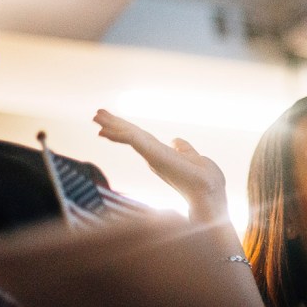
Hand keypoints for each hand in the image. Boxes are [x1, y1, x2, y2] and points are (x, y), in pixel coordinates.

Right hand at [94, 109, 227, 221]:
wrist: (209, 193)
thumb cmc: (206, 182)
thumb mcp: (194, 158)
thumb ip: (184, 149)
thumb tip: (176, 140)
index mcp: (161, 155)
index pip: (140, 138)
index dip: (125, 129)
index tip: (109, 120)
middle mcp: (153, 156)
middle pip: (131, 136)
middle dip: (113, 125)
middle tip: (96, 114)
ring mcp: (153, 156)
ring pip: (129, 136)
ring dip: (112, 126)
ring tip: (96, 116)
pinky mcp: (154, 156)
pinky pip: (134, 140)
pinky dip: (120, 134)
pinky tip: (106, 129)